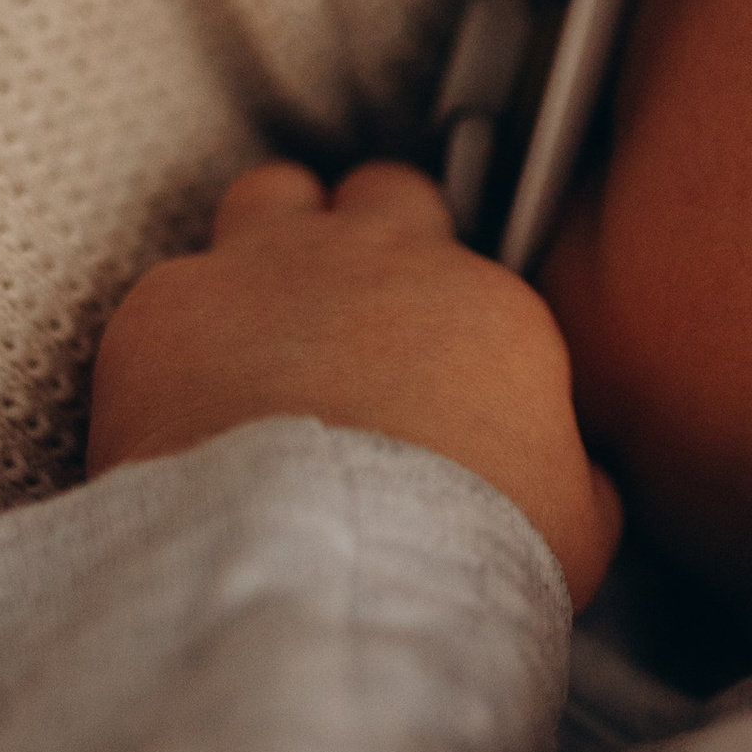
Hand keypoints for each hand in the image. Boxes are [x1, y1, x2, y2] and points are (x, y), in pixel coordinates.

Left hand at [88, 162, 622, 603]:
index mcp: (480, 304)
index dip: (443, 303)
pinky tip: (171, 409)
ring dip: (265, 244)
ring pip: (267, 195)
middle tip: (349, 309)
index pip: (468, 259)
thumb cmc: (456, 549)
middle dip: (364, 233)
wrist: (322, 560)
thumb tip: (586, 480)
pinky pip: (165, 295)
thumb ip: (580, 481)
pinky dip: (168, 344)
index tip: (428, 352)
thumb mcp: (572, 528)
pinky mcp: (166, 307)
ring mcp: (264, 268)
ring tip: (255, 322)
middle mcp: (375, 260)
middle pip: (378, 191)